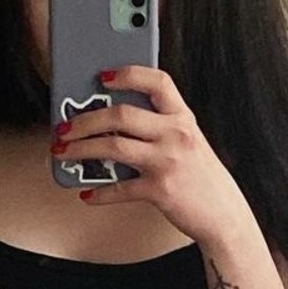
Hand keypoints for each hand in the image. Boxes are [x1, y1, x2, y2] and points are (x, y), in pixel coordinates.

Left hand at [52, 65, 248, 247]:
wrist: (223, 214)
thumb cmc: (201, 177)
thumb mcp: (188, 143)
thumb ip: (160, 128)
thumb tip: (114, 123)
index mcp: (183, 117)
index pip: (157, 81)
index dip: (127, 74)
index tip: (101, 77)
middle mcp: (175, 134)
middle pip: (121, 115)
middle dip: (86, 120)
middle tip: (64, 127)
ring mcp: (167, 162)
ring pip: (114, 148)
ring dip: (82, 149)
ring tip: (64, 153)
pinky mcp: (160, 191)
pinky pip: (121, 189)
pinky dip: (99, 192)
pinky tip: (86, 193)